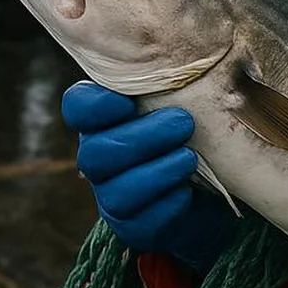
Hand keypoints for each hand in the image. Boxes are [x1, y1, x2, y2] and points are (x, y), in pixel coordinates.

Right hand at [61, 81, 236, 273]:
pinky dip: (168, 203)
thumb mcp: (184, 105)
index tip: (128, 101)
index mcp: (104, 122)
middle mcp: (100, 159)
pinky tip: (187, 190)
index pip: (78, 107)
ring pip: (117, 191)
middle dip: (142, 137)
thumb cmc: (191, 136)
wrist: (209, 194)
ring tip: (189, 158)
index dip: (95, 106)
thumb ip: (175, 88)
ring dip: (156, 172)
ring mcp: (113, 197)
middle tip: (183, 123)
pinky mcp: (135, 228)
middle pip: (96, 152)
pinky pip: (143, 221)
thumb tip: (196, 59)